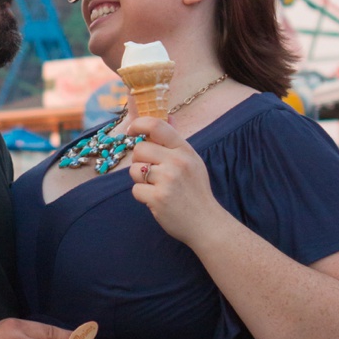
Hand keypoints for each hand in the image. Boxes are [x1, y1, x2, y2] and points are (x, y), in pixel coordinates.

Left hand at [127, 116, 223, 244]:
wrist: (206, 223)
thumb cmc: (196, 191)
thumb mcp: (192, 161)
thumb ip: (175, 142)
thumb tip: (167, 116)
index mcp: (184, 150)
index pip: (157, 126)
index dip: (139, 124)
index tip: (132, 130)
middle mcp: (177, 162)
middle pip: (140, 149)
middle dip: (140, 161)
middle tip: (152, 173)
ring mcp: (167, 180)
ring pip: (135, 170)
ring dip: (140, 180)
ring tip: (157, 187)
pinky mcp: (158, 198)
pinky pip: (136, 189)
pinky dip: (142, 196)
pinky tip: (156, 200)